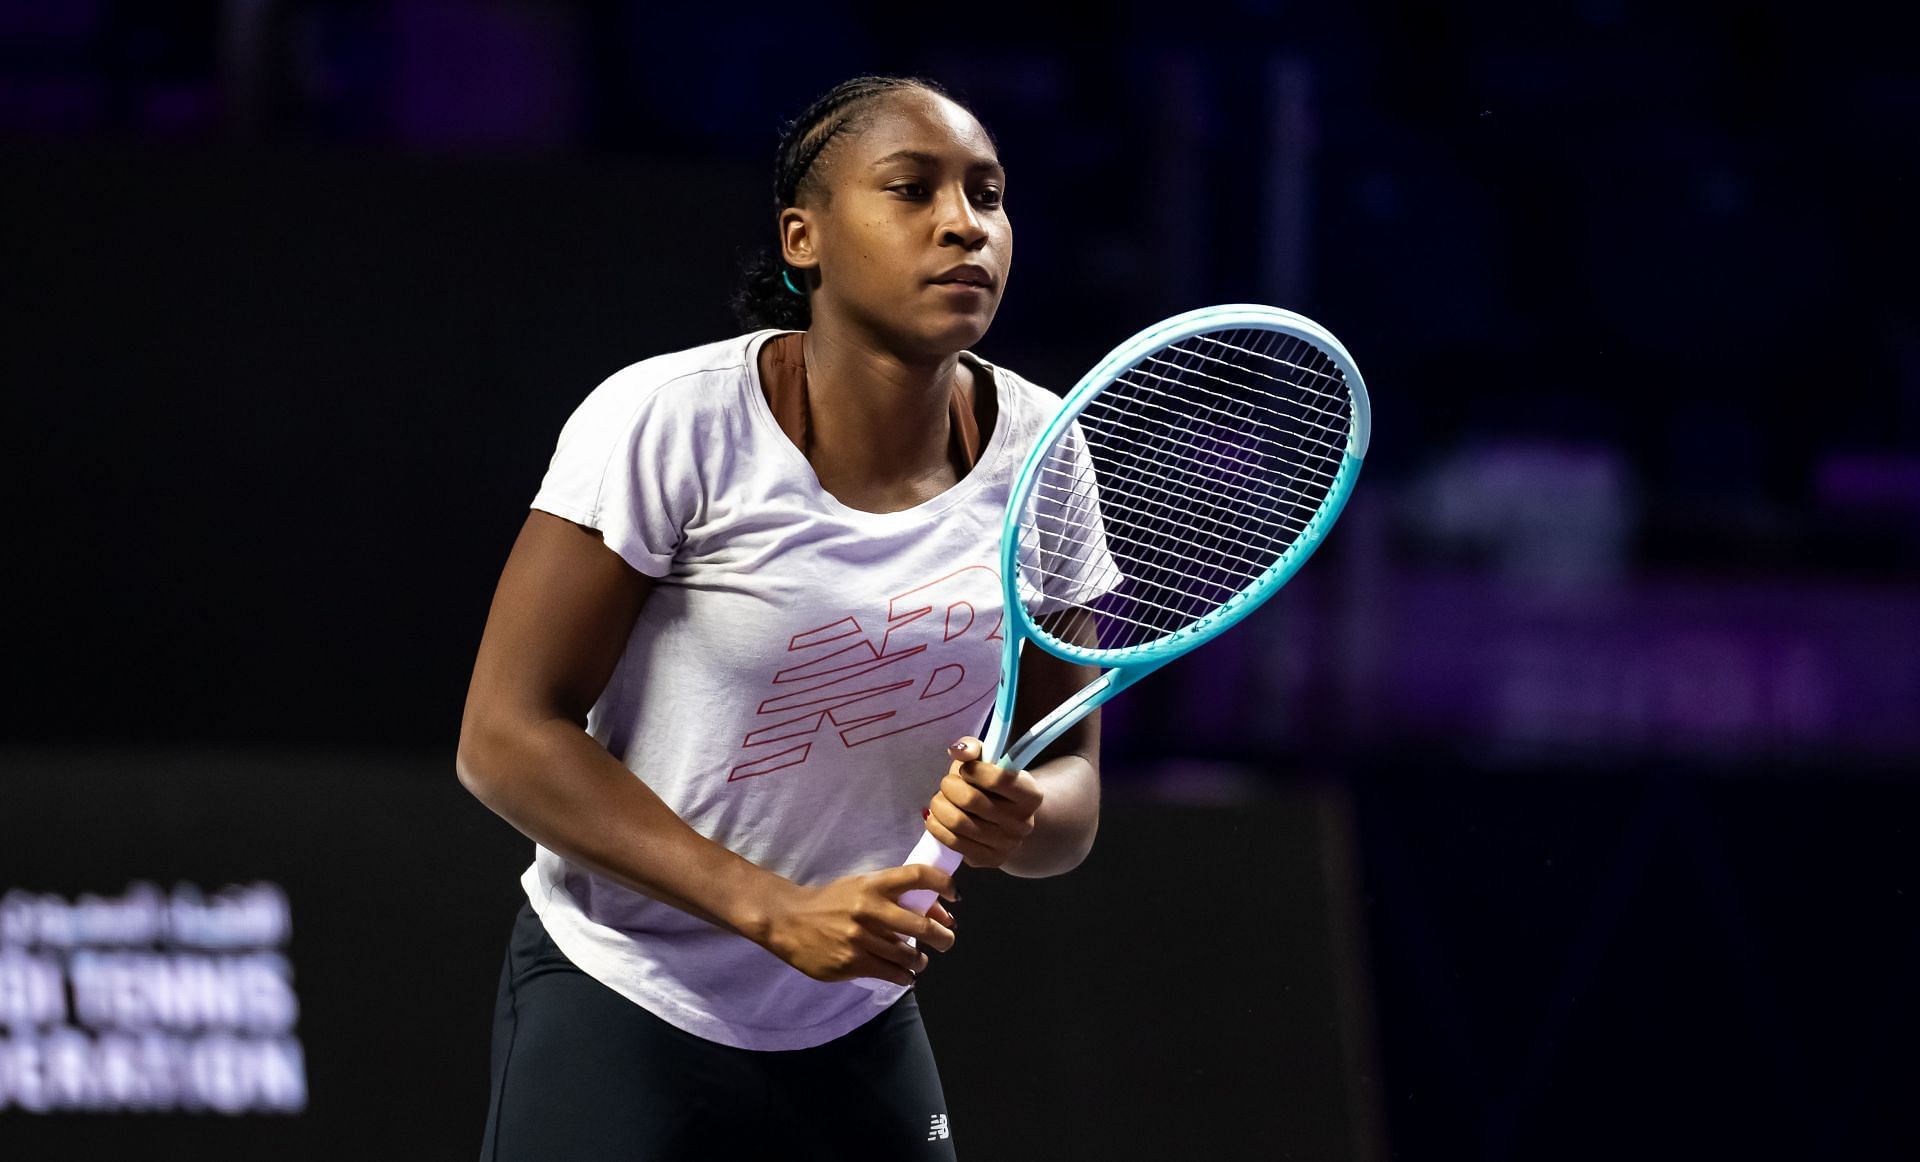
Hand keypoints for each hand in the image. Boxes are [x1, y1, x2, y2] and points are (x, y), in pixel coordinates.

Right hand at [756, 864, 956, 986]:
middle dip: (942, 936)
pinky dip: (904, 977)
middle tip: (946, 940)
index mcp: (873, 884)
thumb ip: (894, 896)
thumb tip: (937, 912)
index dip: (944, 884)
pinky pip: (890, 973)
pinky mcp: (851, 962)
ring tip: (919, 960)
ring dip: (920, 960)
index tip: (956, 896)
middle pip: (922, 924)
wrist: (788, 919)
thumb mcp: (860, 887)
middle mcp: (869, 909)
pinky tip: (905, 976)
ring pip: (908, 954)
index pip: (918, 875)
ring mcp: (860, 938)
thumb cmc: (831, 902)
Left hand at [925, 736, 1043, 868]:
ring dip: (938, 806)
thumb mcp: (989, 761)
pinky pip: (952, 842)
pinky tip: (936, 817)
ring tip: (940, 800)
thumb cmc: (992, 786)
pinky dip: (935, 826)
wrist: (1006, 821)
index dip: (971, 769)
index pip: (997, 778)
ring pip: (957, 822)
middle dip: (948, 786)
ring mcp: (1007, 845)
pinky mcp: (989, 860)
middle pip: (970, 800)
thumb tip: (957, 751)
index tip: (965, 769)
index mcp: (1031, 795)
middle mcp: (1023, 823)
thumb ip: (974, 748)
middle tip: (947, 784)